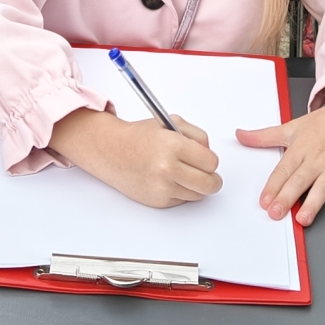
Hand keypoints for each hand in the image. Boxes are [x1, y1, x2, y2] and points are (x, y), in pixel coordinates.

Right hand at [49, 106, 220, 206]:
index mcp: (173, 146)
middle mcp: (168, 168)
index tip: (206, 159)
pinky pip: (182, 200)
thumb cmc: (139, 137)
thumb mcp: (170, 123)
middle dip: (212, 179)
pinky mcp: (157, 201)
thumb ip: (196, 136)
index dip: (211, 160)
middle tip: (208, 174)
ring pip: (198, 195)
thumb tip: (210, 154)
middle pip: (210, 184)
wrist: (111, 151)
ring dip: (196, 186)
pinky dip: (180, 192)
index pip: (211, 162)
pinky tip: (168, 180)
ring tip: (183, 173)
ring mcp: (162, 187)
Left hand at [237, 84, 324, 227]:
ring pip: (322, 188)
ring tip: (303, 219)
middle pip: (299, 181)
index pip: (283, 171)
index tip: (264, 201)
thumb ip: (263, 137)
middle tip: (276, 213)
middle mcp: (316, 161)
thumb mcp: (290, 128)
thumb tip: (240, 135)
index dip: (273, 187)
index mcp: (300, 151)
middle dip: (287, 197)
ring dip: (313, 204)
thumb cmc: (323, 126)